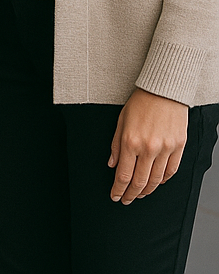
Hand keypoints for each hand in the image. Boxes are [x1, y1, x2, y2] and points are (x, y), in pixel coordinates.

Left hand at [108, 87, 188, 202]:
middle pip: (140, 182)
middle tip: (126, 200)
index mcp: (130, 142)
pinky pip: (171, 171)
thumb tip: (112, 164)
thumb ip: (116, 145)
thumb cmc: (140, 103)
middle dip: (131, 194)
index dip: (118, 189)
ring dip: (146, 190)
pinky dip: (162, 180)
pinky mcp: (179, 148)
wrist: (163, 91)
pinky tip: (155, 183)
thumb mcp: (120, 121)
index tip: (115, 196)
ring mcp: (166, 149)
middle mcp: (148, 148)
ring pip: (156, 180)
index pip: (123, 175)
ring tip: (139, 194)